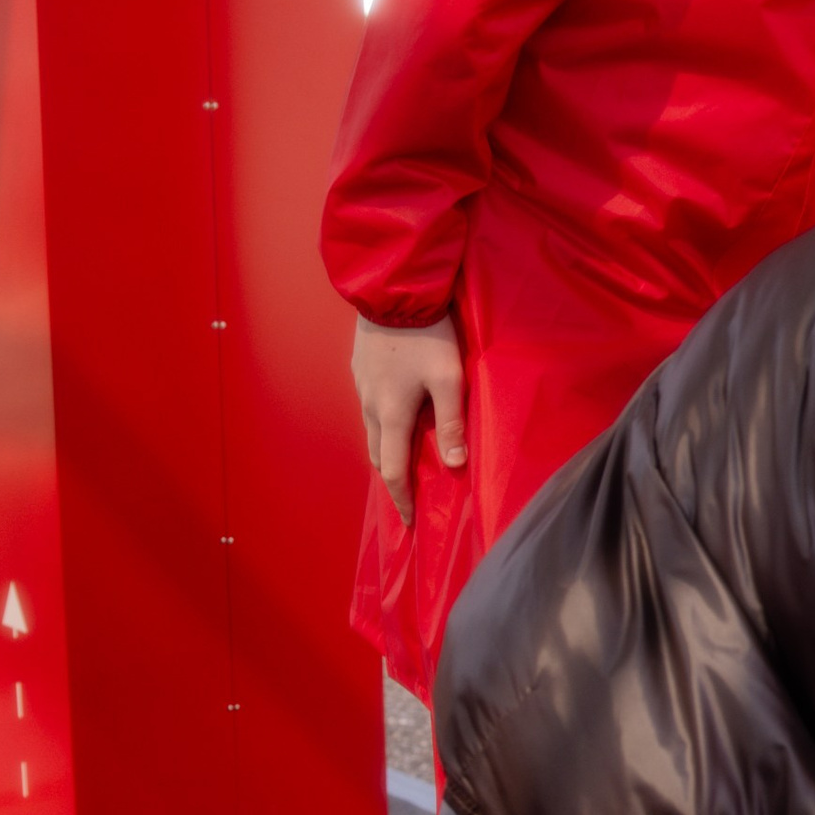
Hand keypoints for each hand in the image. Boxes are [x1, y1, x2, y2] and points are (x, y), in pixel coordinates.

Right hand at [352, 313, 465, 522]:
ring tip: (402, 464)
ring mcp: (361, 386)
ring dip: (386, 453)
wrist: (392, 291)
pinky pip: (368, 409)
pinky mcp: (360, 368)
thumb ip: (451, 423)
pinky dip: (381, 427)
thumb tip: (454, 466)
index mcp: (391, 415)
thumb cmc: (426, 335)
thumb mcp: (448, 378)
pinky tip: (394, 420)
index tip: (410, 523)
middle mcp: (370, 406)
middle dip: (392, 481)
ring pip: (371, 432)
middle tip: (407, 498)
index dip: (402, 500)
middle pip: (379, 456)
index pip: (394, 471)